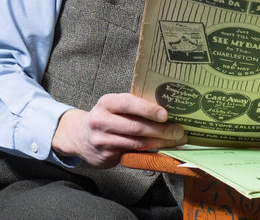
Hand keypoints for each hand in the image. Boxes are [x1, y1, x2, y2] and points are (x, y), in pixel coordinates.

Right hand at [51, 93, 187, 167]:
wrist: (80, 137)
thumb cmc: (106, 117)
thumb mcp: (114, 106)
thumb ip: (133, 106)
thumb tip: (166, 111)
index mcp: (106, 103)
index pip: (128, 104)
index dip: (148, 109)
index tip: (166, 114)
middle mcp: (101, 121)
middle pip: (135, 127)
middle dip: (161, 130)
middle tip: (179, 132)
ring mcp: (103, 140)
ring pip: (136, 143)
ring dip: (159, 143)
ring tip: (175, 141)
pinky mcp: (106, 156)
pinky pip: (133, 154)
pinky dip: (150, 152)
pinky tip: (161, 150)